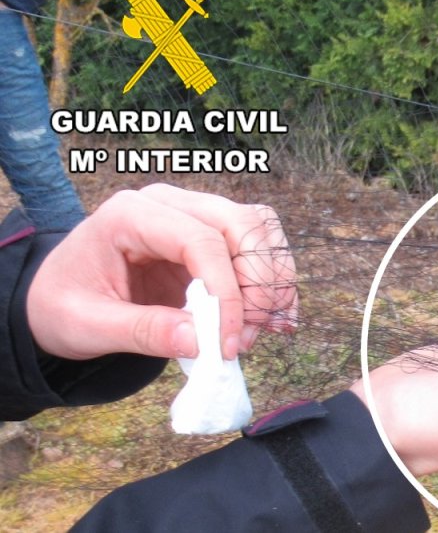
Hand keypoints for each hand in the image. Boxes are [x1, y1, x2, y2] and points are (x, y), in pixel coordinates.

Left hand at [26, 184, 297, 360]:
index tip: (229, 340)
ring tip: (264, 328)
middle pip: (240, 224)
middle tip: (250, 334)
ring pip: (258, 229)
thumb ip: (142, 331)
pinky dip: (273, 280)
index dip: (226, 290)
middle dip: (257, 282)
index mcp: (130, 215)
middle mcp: (169, 204)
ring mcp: (193, 214)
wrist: (56, 298)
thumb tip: (201, 341)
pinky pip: (258, 245)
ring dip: (272, 279)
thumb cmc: (62, 305)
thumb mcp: (87, 326)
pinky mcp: (210, 236)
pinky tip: (273, 317)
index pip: (199, 240)